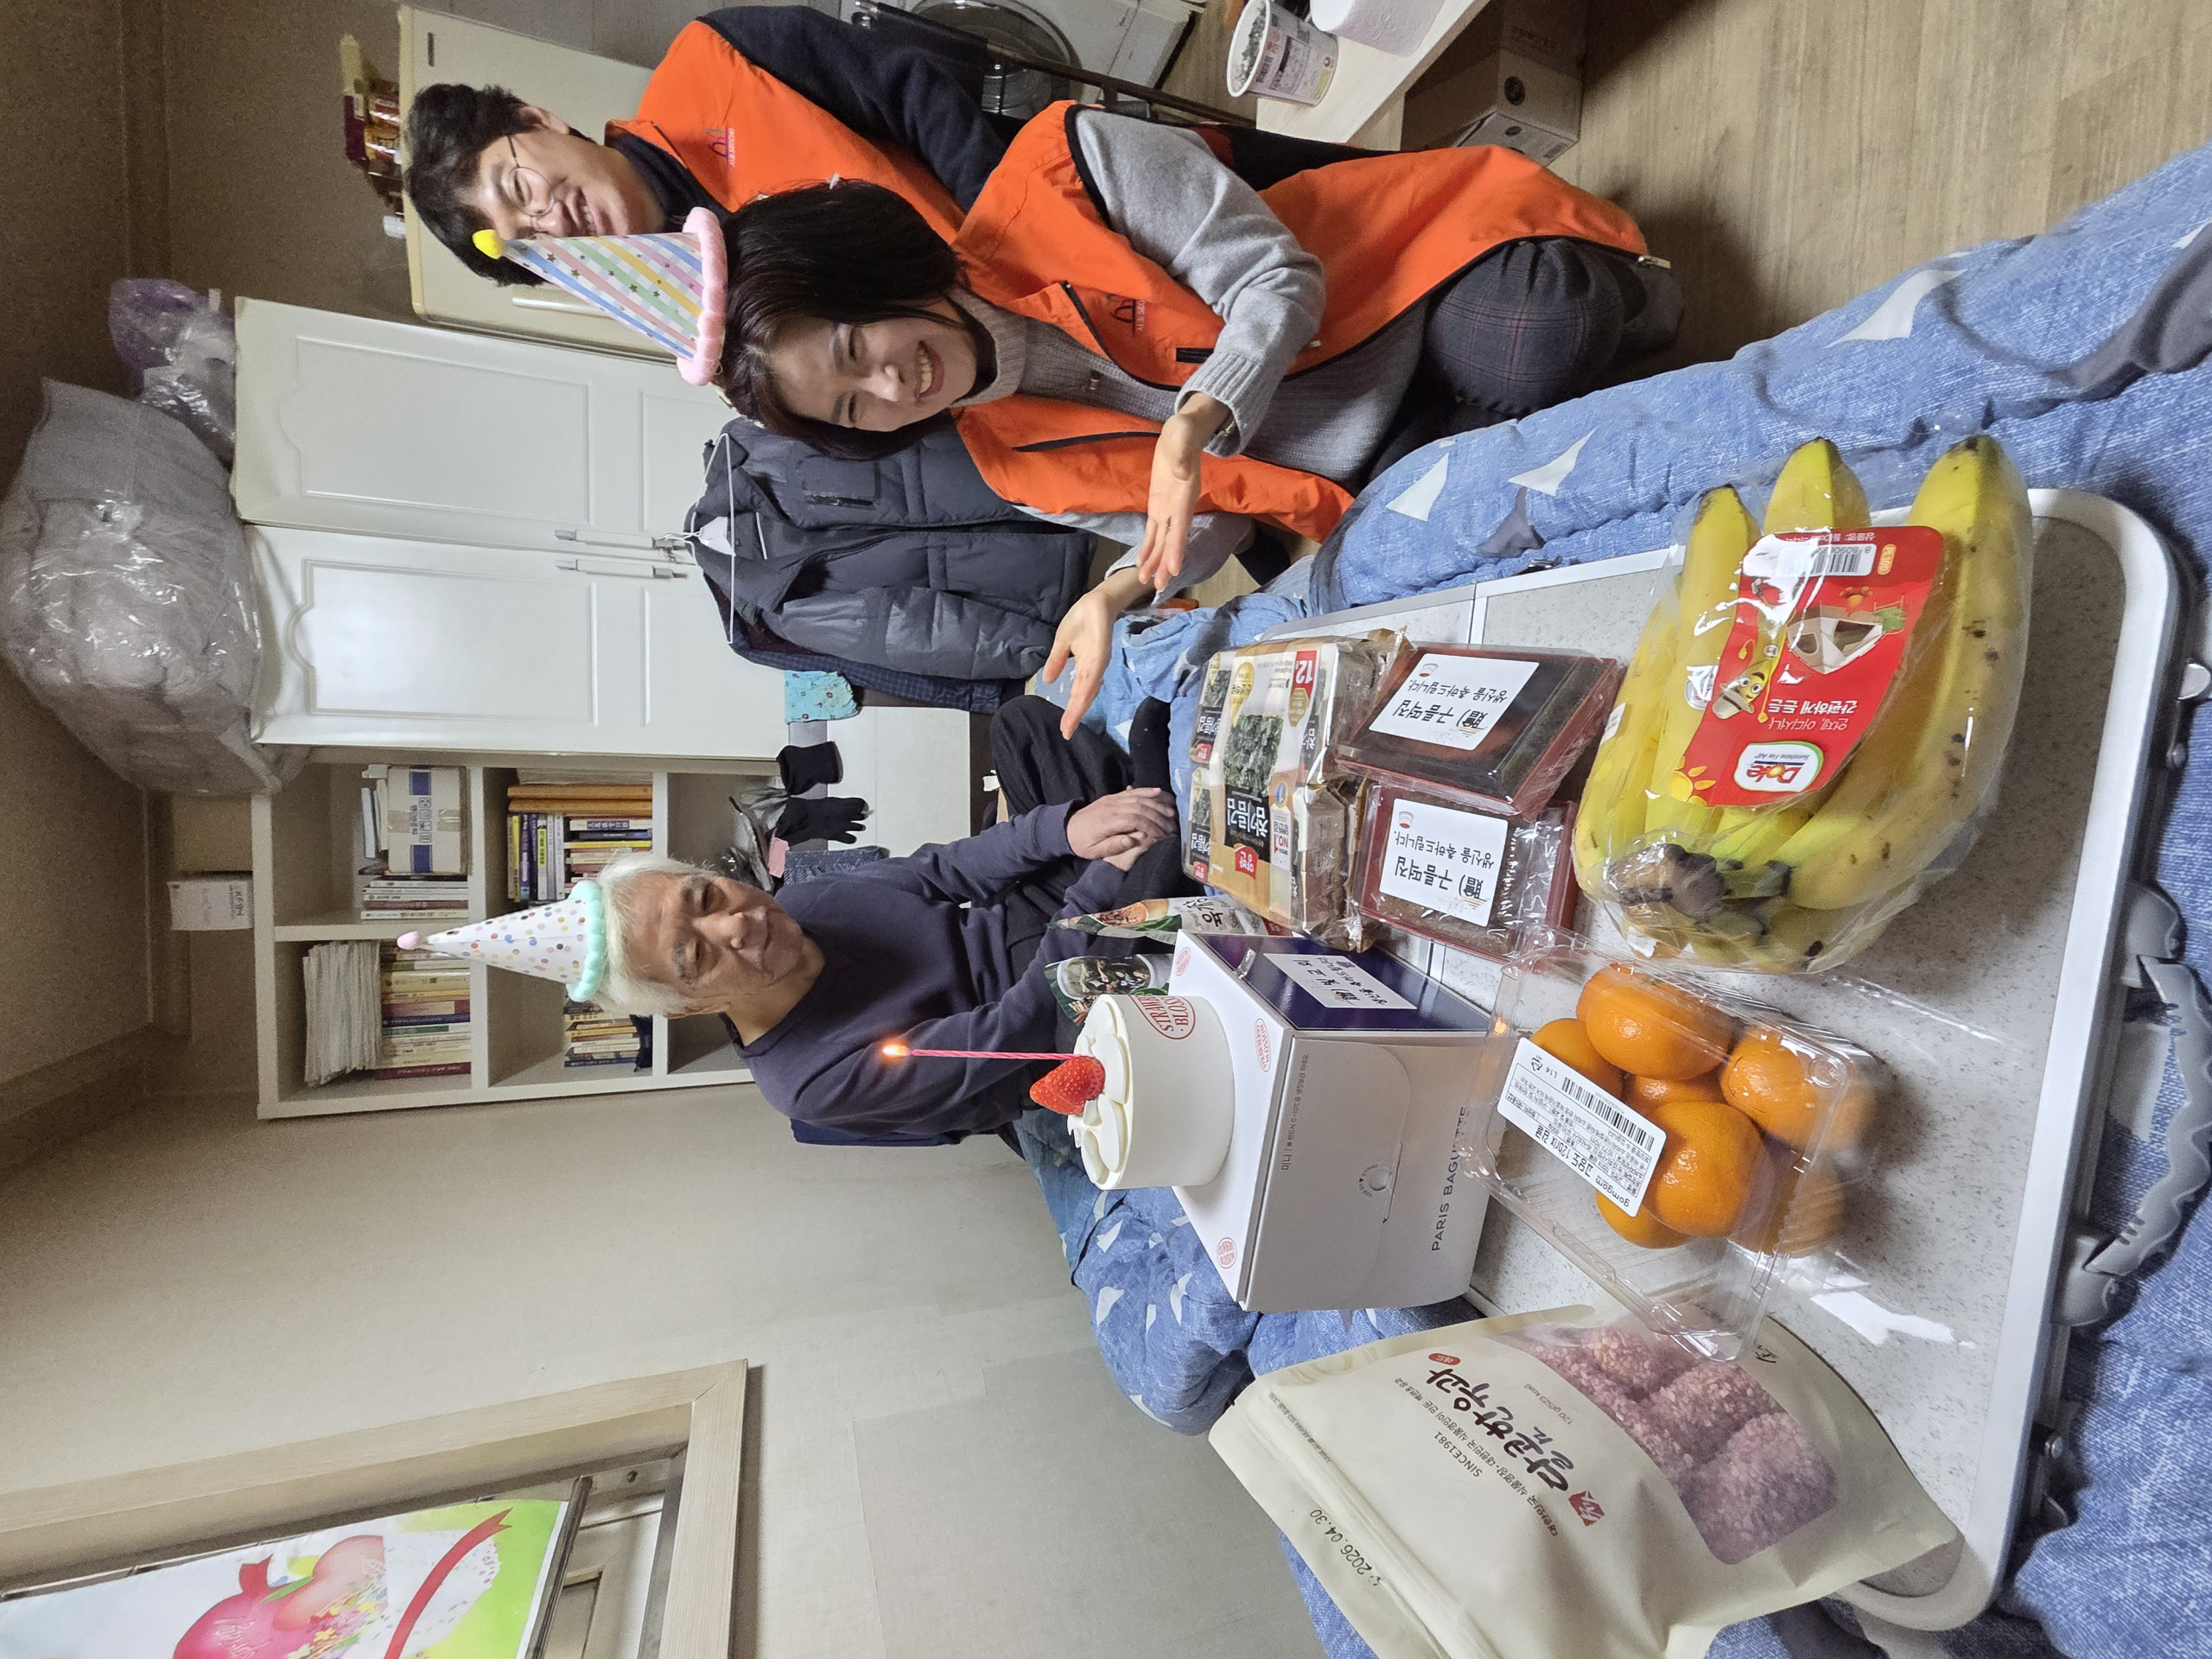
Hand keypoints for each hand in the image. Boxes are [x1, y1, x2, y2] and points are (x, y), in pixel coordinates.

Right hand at [1043, 569, 1152, 739]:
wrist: (1097, 601)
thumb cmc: (1083, 620)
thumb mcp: (1062, 643)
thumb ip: (1056, 661)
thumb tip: (1046, 680)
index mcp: (1083, 668)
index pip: (1076, 694)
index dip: (1070, 712)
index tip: (1063, 730)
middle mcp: (1092, 669)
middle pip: (1082, 697)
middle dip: (1074, 716)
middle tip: (1066, 734)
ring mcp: (1097, 662)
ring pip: (1087, 689)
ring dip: (1079, 706)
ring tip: (1070, 723)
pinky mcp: (1100, 652)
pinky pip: (1092, 673)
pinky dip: (1086, 687)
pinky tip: (1080, 700)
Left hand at [1067, 787, 1178, 868]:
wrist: (1067, 829)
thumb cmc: (1082, 843)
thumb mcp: (1095, 851)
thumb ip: (1115, 846)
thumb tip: (1134, 840)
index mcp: (1108, 821)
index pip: (1135, 820)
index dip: (1152, 826)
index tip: (1163, 834)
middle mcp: (1112, 807)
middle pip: (1140, 807)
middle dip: (1159, 815)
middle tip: (1172, 825)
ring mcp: (1112, 799)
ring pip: (1138, 797)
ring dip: (1157, 803)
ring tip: (1171, 812)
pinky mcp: (1113, 796)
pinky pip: (1132, 791)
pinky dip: (1146, 791)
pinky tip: (1158, 791)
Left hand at [1135, 394, 1229, 589]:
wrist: (1184, 430)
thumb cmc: (1185, 431)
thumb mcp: (1183, 435)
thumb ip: (1182, 454)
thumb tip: (1179, 471)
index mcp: (1184, 495)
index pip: (1181, 527)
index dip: (1177, 548)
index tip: (1174, 569)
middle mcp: (1178, 507)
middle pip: (1172, 541)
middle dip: (1165, 564)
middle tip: (1157, 586)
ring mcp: (1169, 508)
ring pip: (1162, 541)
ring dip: (1155, 561)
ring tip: (1145, 581)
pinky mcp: (1159, 505)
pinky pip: (1153, 531)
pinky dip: (1147, 547)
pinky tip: (1141, 562)